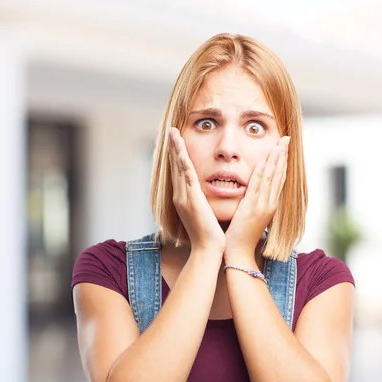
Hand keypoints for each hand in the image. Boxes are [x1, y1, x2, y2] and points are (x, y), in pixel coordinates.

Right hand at [169, 127, 225, 254]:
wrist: (208, 250)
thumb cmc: (210, 236)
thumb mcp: (205, 215)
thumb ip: (204, 204)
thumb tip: (207, 198)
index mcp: (184, 199)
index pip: (179, 173)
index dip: (177, 157)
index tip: (177, 142)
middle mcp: (180, 197)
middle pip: (175, 167)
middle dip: (173, 148)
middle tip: (171, 131)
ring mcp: (184, 198)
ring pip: (179, 168)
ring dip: (176, 150)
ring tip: (173, 133)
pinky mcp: (192, 200)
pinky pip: (187, 177)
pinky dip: (183, 162)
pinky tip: (182, 151)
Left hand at [224, 136, 289, 261]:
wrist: (239, 252)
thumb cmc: (242, 234)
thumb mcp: (251, 214)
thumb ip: (254, 200)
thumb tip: (253, 189)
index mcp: (271, 204)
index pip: (279, 178)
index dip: (282, 161)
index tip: (284, 146)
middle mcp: (270, 203)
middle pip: (278, 174)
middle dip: (282, 155)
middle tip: (286, 138)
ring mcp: (262, 206)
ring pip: (270, 179)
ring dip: (275, 160)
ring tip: (279, 144)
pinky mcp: (252, 210)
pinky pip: (256, 189)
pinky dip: (260, 175)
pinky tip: (262, 162)